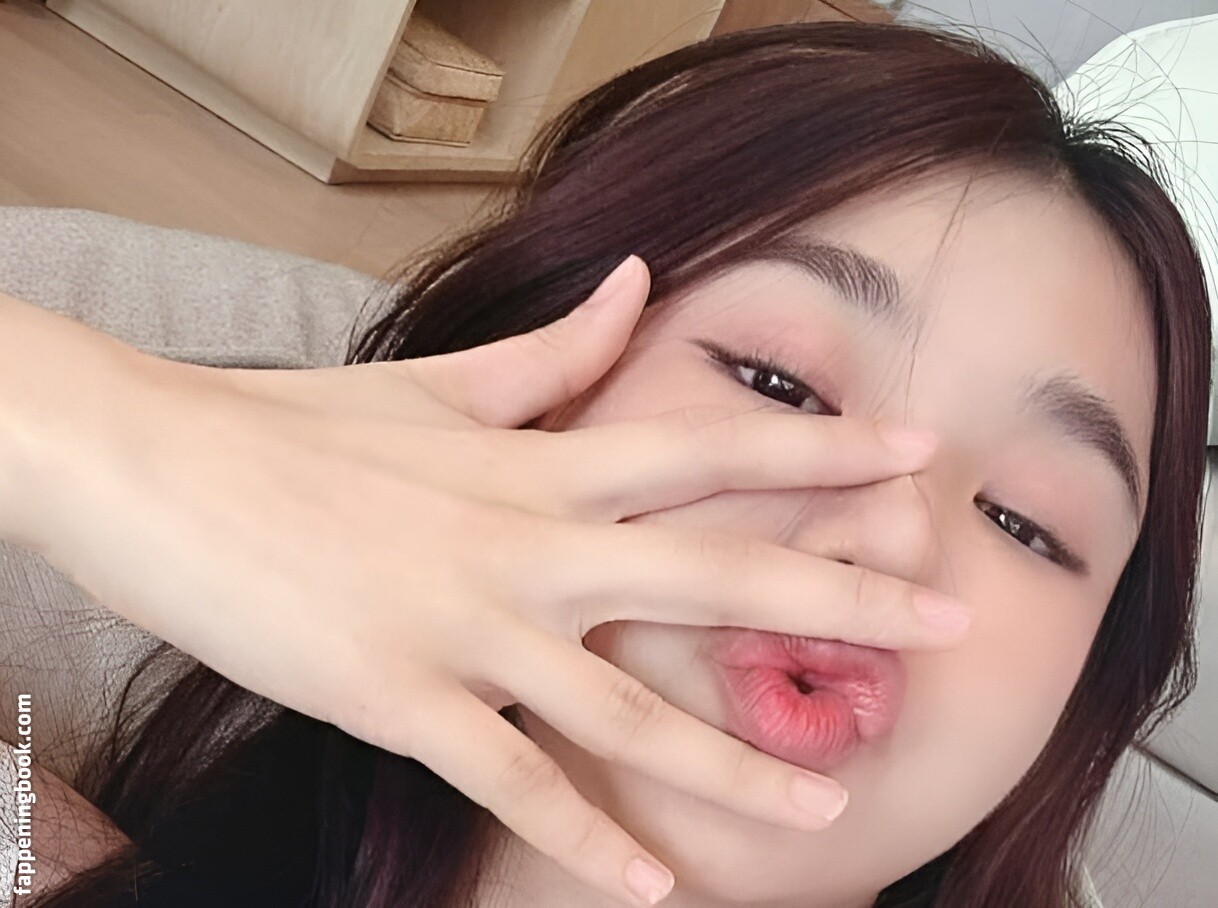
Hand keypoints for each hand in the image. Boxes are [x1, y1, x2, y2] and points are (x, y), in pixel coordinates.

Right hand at [0, 258, 967, 906]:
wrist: (161, 467)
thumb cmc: (300, 425)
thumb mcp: (438, 383)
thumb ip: (557, 350)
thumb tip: (638, 280)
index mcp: (538, 462)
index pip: (708, 449)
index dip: (820, 450)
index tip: (917, 452)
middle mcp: (526, 542)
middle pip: (713, 568)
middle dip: (842, 593)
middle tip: (952, 616)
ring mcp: (467, 627)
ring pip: (630, 708)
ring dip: (734, 764)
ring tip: (833, 810)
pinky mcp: (400, 699)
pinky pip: (513, 778)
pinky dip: (583, 835)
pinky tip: (653, 884)